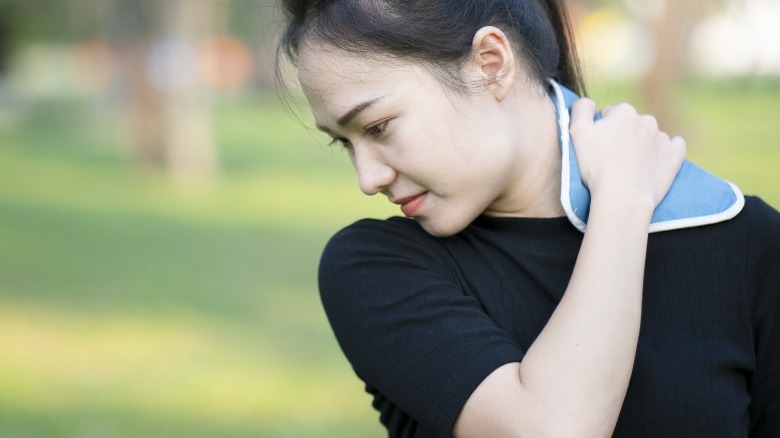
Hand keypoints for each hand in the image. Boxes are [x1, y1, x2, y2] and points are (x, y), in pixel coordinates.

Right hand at [569, 98, 686, 209]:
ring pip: (649, 136)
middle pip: (629, 124)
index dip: (600, 130)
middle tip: (611, 158)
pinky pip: (674, 146)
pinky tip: (656, 160)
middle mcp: (646, 119)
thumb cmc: (597, 165)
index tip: (597, 146)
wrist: (623, 196)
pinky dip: (665, 151)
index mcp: (623, 111)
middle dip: (621, 136)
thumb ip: (581, 108)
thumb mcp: (577, 132)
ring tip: (629, 166)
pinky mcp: (674, 155)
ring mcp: (662, 137)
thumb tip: (589, 102)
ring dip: (640, 145)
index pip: (608, 114)